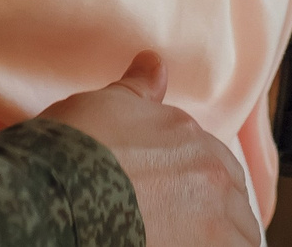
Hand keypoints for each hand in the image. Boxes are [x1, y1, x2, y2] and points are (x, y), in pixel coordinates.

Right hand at [39, 53, 258, 246]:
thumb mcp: (107, 106)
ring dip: (219, 238)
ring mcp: (212, 226)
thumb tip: (154, 63)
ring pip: (238, 237)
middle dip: (216, 218)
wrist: (53, 195)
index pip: (221, 171)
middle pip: (235, 207)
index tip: (179, 201)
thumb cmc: (74, 150)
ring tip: (178, 240)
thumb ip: (140, 89)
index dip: (202, 187)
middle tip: (179, 228)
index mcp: (197, 142)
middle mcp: (214, 181)